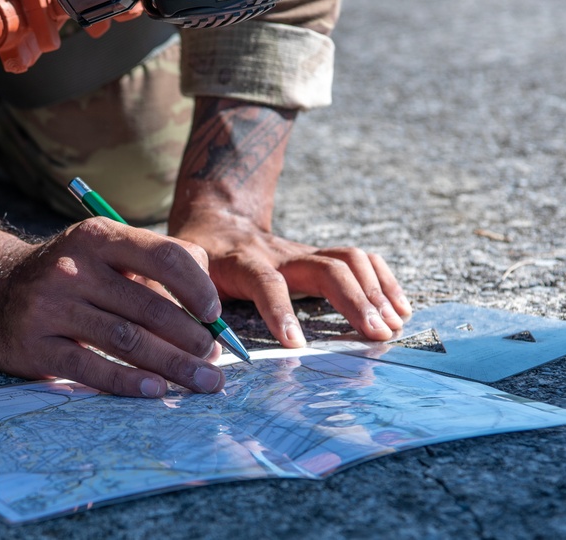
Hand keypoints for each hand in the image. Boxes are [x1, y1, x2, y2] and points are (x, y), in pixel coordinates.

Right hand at [0, 217, 226, 396]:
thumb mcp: (109, 251)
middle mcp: (72, 267)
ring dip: (171, 364)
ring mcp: (49, 305)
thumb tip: (211, 299)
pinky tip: (156, 390)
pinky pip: (90, 368)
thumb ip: (161, 262)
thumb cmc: (75, 274)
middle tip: (214, 359)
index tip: (215, 315)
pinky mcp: (33, 344)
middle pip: (147, 306)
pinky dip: (128, 383)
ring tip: (201, 380)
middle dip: (190, 337)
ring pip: (125, 340)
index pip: (162, 256)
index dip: (197, 288)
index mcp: (98, 236)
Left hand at [171, 97, 410, 347]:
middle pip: (325, 267)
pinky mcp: (320, 256)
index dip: (280, 310)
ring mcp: (304, 252)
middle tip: (375, 336)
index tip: (296, 346)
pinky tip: (400, 309)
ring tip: (393, 326)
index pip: (265, 281)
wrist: (214, 219)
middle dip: (352, 301)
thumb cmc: (191, 256)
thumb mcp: (169, 272)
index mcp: (240, 261)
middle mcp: (279, 253)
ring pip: (350, 258)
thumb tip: (166, 341)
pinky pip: (361, 261)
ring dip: (376, 292)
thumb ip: (165, 298)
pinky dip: (384, 281)